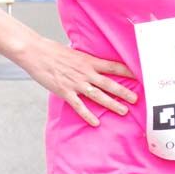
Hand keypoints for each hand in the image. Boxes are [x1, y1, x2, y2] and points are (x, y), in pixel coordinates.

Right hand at [20, 37, 136, 126]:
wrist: (35, 52)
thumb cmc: (51, 50)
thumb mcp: (72, 52)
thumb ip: (83, 60)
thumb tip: (90, 62)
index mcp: (88, 61)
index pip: (112, 66)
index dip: (126, 71)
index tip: (139, 76)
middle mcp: (85, 72)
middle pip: (109, 83)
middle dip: (124, 92)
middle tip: (136, 99)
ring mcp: (75, 83)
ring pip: (98, 95)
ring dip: (111, 104)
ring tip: (123, 111)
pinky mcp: (64, 91)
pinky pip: (79, 105)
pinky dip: (87, 115)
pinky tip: (96, 122)